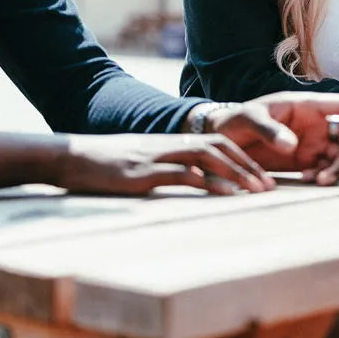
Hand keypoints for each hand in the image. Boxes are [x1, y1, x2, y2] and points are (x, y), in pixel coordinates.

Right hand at [57, 132, 274, 194]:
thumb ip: (166, 170)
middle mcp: (169, 145)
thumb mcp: (141, 164)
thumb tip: (192, 185)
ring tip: (254, 192)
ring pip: (206, 156)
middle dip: (247, 166)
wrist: (69, 156)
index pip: (217, 143)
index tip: (262, 178)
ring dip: (234, 173)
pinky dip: (204, 183)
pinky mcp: (142, 172)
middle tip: (268, 188)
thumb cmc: (104, 165)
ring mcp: (156, 156)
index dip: (242, 159)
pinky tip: (221, 195)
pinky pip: (180, 174)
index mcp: (172, 142)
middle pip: (219, 147)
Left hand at [206, 92, 338, 184]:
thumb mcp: (248, 119)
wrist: (223, 141)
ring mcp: (313, 143)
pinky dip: (326, 177)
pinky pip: (328, 169)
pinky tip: (311, 181)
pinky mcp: (306, 162)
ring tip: (322, 182)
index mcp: (307, 105)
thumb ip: (269, 129)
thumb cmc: (236, 121)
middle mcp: (316, 124)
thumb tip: (293, 145)